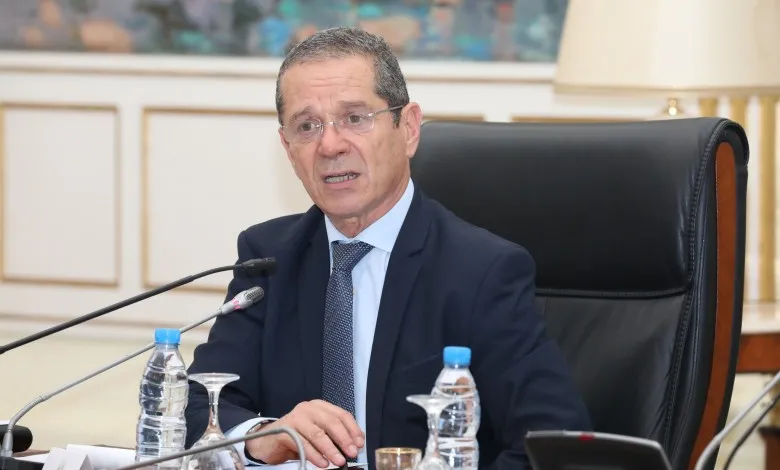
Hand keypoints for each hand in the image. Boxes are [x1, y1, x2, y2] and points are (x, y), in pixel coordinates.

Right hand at [245, 400, 364, 467]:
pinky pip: (303, 444)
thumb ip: (333, 435)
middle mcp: (308, 409)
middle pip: (331, 422)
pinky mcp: (285, 430)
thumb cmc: (297, 436)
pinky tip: (322, 463)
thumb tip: (354, 445)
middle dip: (344, 439)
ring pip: (318, 433)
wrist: (269, 441)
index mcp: (319, 407)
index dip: (353, 429)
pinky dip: (315, 455)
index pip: (341, 414)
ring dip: (330, 449)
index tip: (359, 443)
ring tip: (339, 461)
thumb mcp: (318, 433)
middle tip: (352, 453)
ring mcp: (295, 418)